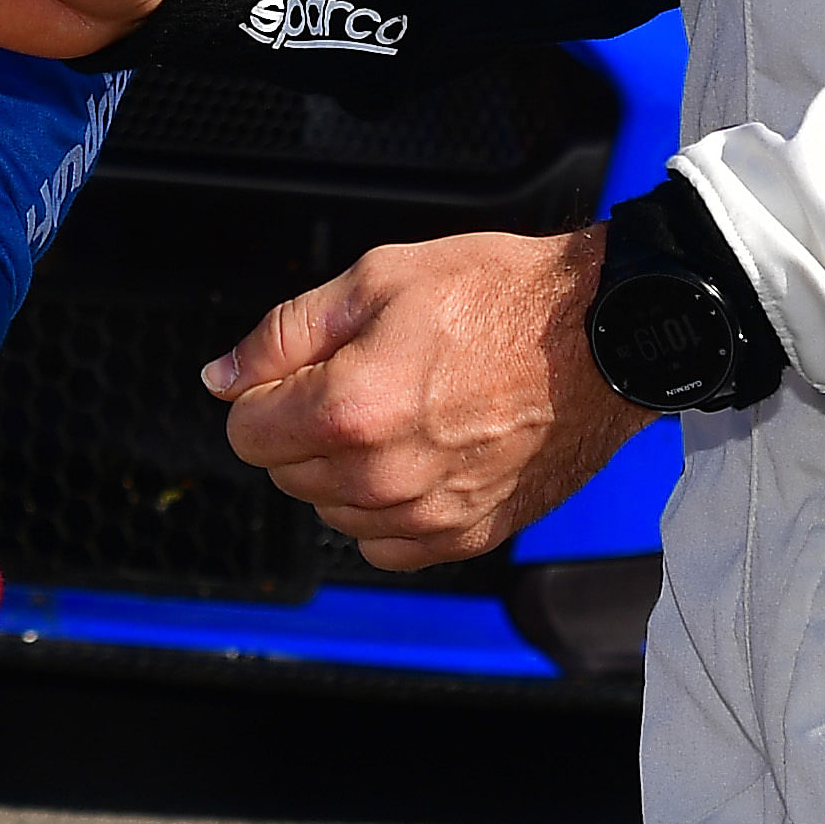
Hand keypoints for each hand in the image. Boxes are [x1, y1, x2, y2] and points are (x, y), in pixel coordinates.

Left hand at [212, 226, 646, 572]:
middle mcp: (384, 475)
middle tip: (358, 375)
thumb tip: (222, 376)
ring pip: (331, 511)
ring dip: (341, 469)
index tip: (296, 368)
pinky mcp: (468, 536)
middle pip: (285, 473)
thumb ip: (285, 333)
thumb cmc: (502, 297)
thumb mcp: (378, 278)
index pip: (246, 430)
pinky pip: (385, 545)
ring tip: (396, 410)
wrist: (603, 337)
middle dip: (300, 426)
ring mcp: (428, 515)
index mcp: (352, 407)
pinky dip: (383, 509)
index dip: (260, 391)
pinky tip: (415, 457)